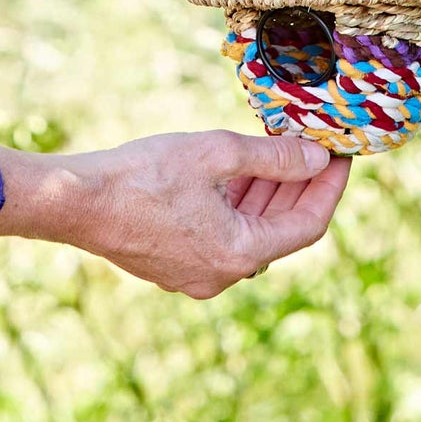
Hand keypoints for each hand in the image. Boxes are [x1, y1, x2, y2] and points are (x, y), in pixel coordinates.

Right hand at [56, 130, 351, 297]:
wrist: (78, 201)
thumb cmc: (146, 174)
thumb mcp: (218, 153)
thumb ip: (274, 159)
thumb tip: (317, 160)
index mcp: (240, 252)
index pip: (308, 225)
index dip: (329, 188)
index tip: (342, 155)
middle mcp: (223, 274)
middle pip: (281, 229)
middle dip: (301, 186)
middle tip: (317, 147)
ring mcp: (197, 274)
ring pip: (251, 231)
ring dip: (270, 193)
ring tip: (284, 150)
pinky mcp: (176, 264)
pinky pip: (224, 234)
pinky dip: (240, 203)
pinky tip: (243, 169)